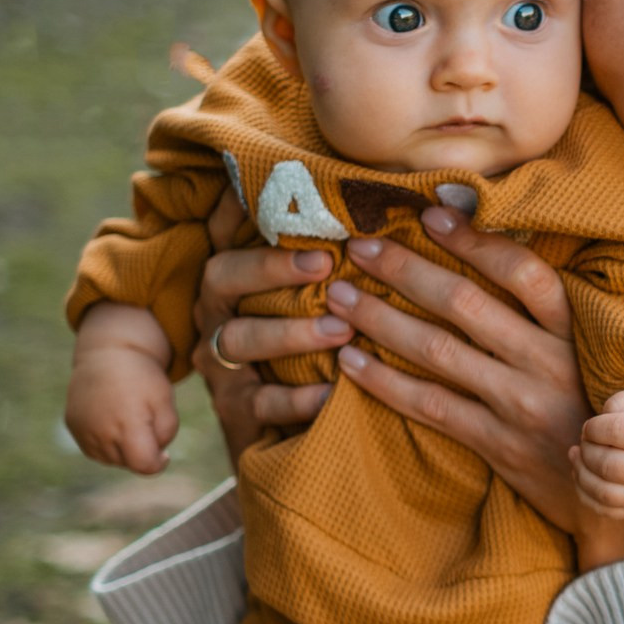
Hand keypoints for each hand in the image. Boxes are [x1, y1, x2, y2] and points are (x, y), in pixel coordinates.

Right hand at [65, 307, 179, 472]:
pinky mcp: (73, 426)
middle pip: (127, 463)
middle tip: (145, 425)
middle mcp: (101, 431)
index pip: (143, 465)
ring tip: (129, 421)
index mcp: (128, 424)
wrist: (108, 353)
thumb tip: (153, 457)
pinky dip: (106, 443)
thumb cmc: (143, 378)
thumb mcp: (166, 403)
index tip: (164, 454)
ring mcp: (83, 430)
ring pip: (110, 459)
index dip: (158, 463)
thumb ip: (165, 435)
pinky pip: (94, 449)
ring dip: (123, 449)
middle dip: (141, 452)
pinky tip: (113, 421)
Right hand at [192, 191, 346, 463]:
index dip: (236, 207)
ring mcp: (223, 365)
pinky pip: (261, 403)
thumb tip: (404, 204)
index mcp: (236, 282)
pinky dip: (298, 398)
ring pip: (239, 339)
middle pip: (223, 278)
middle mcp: (220, 316)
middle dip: (269, 268)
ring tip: (340, 331)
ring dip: (289, 333)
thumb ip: (336, 258)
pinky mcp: (238, 412)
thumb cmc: (317, 352)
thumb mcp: (320, 301)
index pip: (227, 235)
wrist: (293, 439)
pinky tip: (335, 392)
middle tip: (324, 263)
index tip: (260, 184)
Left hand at [315, 210, 585, 526]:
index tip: (431, 213)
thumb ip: (551, 312)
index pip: (523, 272)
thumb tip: (495, 248)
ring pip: (438, 352)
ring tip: (339, 297)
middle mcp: (548, 363)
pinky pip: (431, 407)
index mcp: (575, 332)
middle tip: (360, 248)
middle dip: (406, 270)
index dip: (475, 240)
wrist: (617, 487)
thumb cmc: (598, 406)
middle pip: (466, 305)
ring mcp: (521, 405)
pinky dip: (385, 383)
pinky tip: (350, 361)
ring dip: (381, 320)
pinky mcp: (499, 445)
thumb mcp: (592, 351)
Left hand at [574, 387, 623, 519]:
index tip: (593, 424)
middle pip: (608, 465)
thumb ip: (622, 401)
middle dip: (587, 449)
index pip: (617, 431)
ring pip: (604, 493)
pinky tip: (583, 475)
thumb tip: (594, 425)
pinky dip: (586, 494)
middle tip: (588, 439)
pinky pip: (607, 511)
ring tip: (579, 455)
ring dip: (581, 472)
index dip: (594, 426)